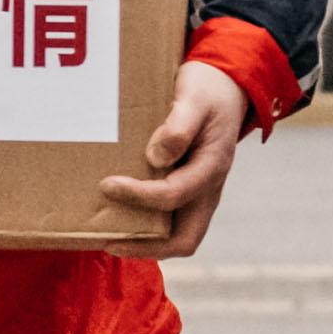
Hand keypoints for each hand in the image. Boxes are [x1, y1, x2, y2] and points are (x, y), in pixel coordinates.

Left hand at [100, 63, 255, 255]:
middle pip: (184, 240)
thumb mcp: (195, 98)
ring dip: (144, 242)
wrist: (226, 87)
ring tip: (108, 237)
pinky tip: (119, 215)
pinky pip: (169, 221)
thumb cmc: (208, 90)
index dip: (139, 195)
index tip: (107, 184)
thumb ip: (179, 127)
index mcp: (211, 167)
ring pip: (177, 236)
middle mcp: (208, 188)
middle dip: (146, 246)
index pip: (174, 195)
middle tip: (109, 242)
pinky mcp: (188, 190)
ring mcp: (199, 193)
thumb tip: (156, 157)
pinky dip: (145, 226)